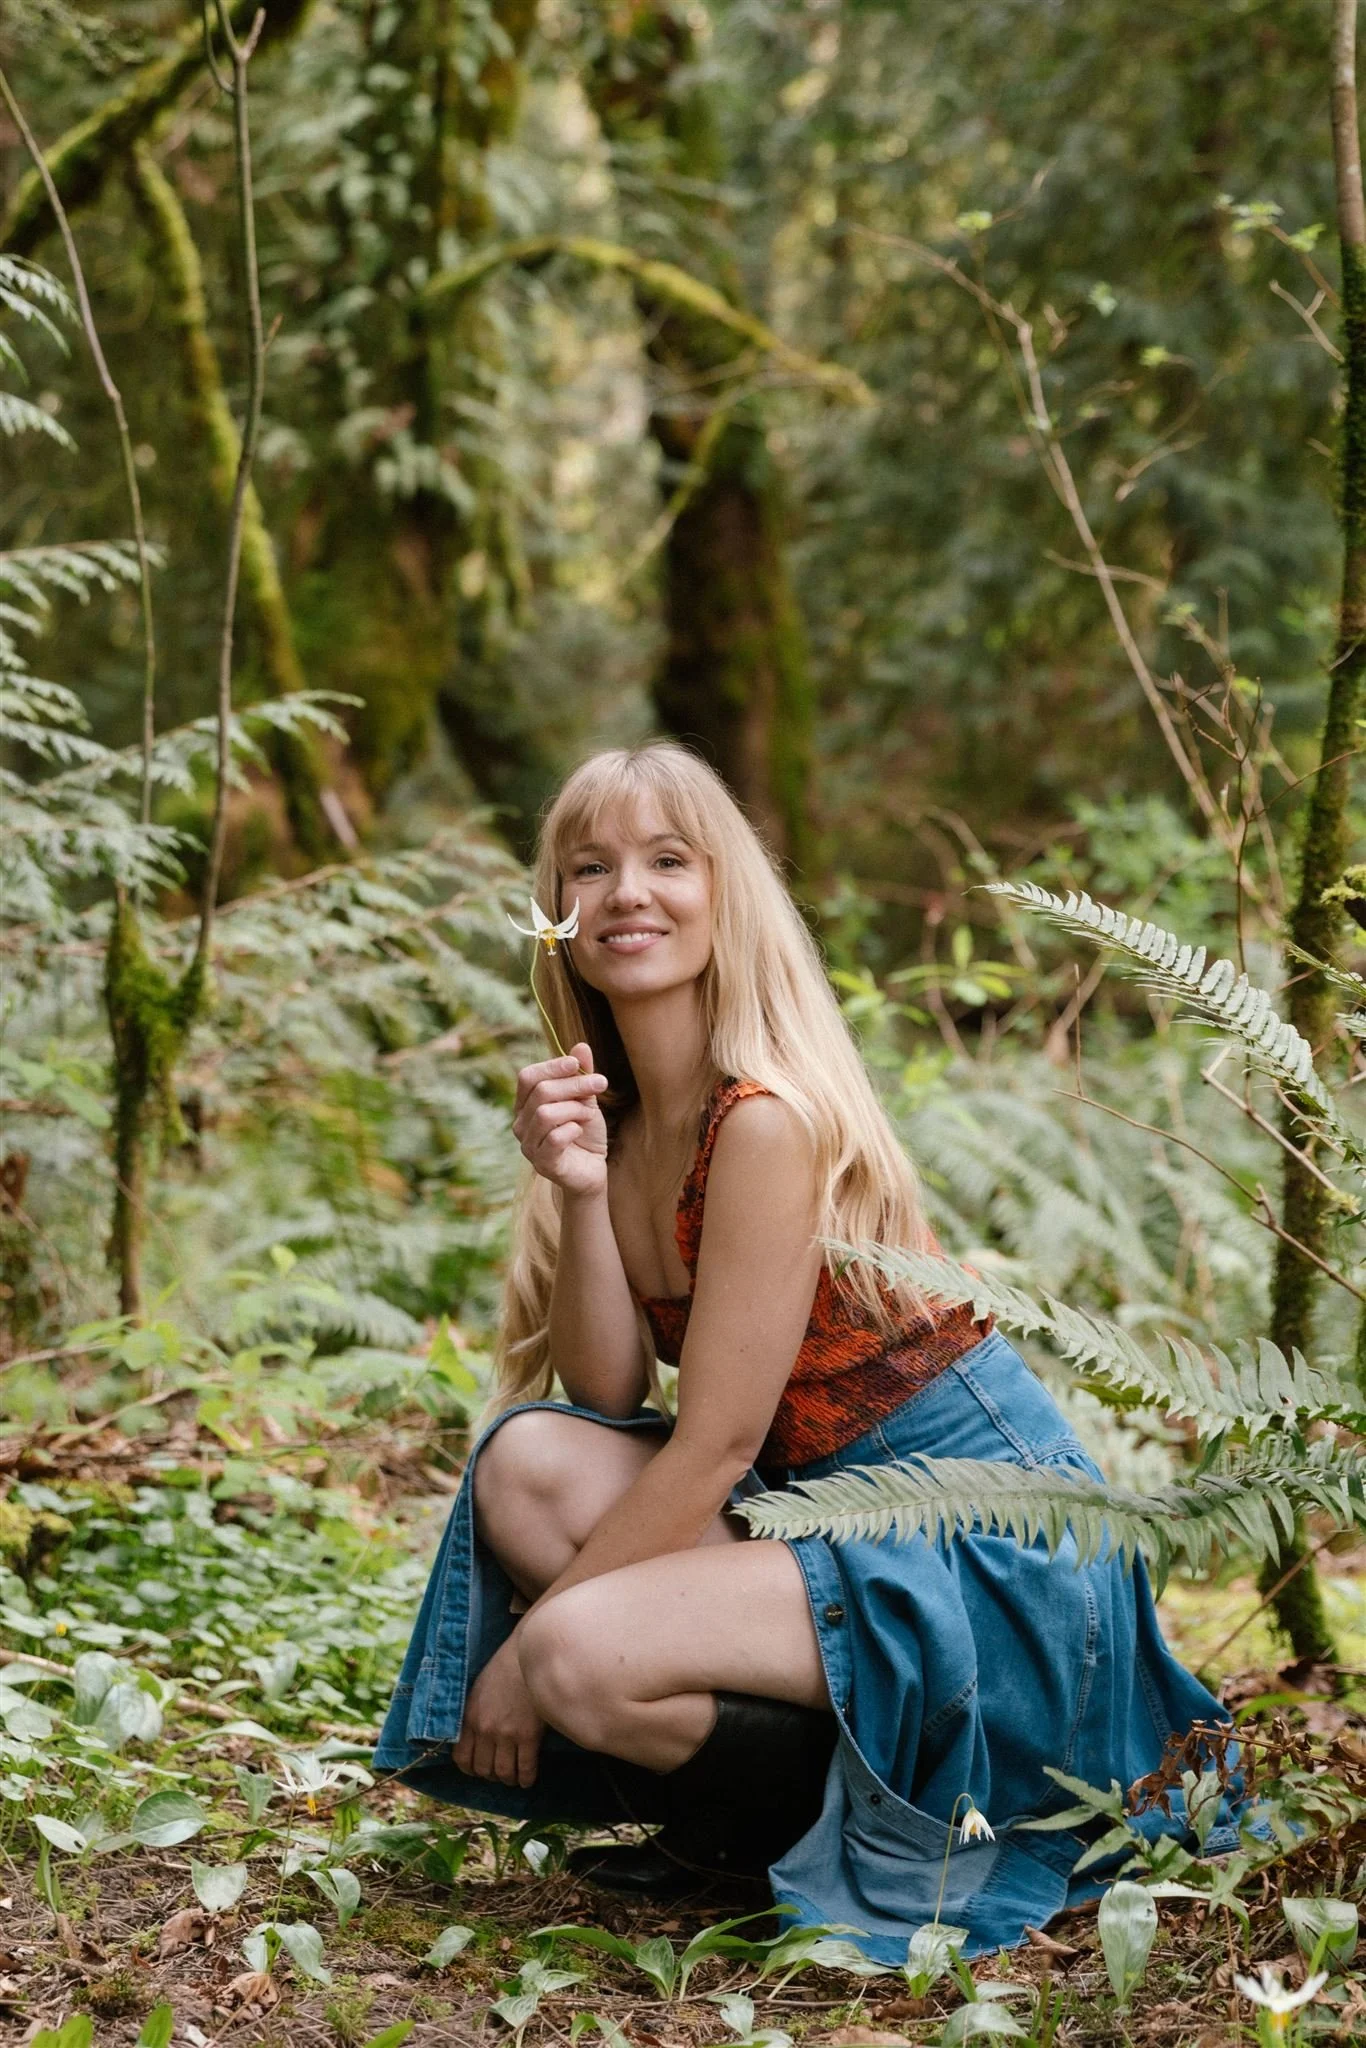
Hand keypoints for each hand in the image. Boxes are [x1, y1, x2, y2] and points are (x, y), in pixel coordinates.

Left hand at [451, 1635, 543, 1787]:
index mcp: (469, 1717)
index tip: (479, 1769)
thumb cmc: (505, 1669)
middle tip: (500, 1773)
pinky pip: (526, 1768)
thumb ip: (473, 1715)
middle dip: (491, 1776)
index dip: (470, 1769)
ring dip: (509, 1780)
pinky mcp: (529, 1735)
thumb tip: (473, 1738)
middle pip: (483, 1769)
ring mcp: (507, 1734)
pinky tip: (528, 1779)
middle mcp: (485, 1729)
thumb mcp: (478, 1689)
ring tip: (514, 1778)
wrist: (530, 1654)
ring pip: (503, 1773)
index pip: (461, 1758)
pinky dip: (526, 1778)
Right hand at [512, 1043, 608, 1197]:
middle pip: (541, 1092)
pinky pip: (554, 1138)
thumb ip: (581, 1075)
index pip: (528, 1077)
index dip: (551, 1066)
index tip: (577, 1063)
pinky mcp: (543, 1163)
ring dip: (575, 1109)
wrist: (592, 1170)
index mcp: (526, 1105)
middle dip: (575, 1085)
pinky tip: (581, 1131)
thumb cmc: (585, 1133)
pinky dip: (573, 1129)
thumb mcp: (586, 1100)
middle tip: (601, 1084)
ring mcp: (528, 1145)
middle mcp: (521, 1124)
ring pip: (546, 1114)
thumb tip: (581, 1046)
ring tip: (589, 1114)